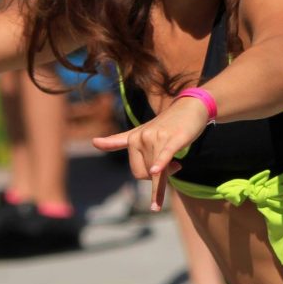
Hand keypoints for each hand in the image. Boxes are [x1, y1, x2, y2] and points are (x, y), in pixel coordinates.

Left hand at [92, 97, 209, 210]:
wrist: (190, 107)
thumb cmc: (165, 124)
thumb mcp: (140, 132)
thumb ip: (117, 140)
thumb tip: (93, 142)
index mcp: (133, 139)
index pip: (137, 172)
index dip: (149, 176)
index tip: (157, 172)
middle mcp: (142, 138)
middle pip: (148, 173)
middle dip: (160, 176)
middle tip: (173, 165)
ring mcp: (157, 137)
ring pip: (159, 170)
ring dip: (171, 171)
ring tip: (178, 164)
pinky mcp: (174, 138)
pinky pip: (165, 154)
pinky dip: (161, 163)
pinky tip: (156, 171)